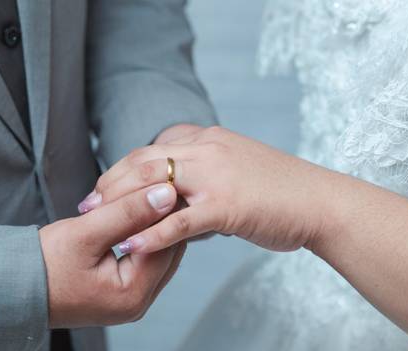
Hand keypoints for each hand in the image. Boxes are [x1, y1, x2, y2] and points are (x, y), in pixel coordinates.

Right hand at [39, 183, 185, 327]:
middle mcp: (138, 303)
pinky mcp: (121, 294)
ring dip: (153, 227)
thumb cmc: (42, 265)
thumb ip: (128, 212)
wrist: (10, 289)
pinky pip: (144, 261)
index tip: (165, 180)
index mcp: (133, 293)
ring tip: (144, 197)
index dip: (169, 209)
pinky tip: (134, 218)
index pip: (168, 242)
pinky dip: (142, 238)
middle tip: (158, 186)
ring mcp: (130, 301)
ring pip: (158, 254)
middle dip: (164, 218)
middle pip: (168, 250)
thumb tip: (167, 194)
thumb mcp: (86, 232)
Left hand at [90, 127, 332, 252]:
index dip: (123, 167)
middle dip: (111, 183)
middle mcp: (208, 150)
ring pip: (154, 184)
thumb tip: (179, 195)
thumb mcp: (237, 168)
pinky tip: (132, 246)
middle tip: (87, 204)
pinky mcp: (226, 205)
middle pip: (144, 160)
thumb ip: (206, 174)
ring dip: (121, 204)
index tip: (104, 186)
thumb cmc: (280, 191)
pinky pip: (179, 221)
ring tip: (97, 222)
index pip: (153, 147)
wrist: (319, 201)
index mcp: (209, 138)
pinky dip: (152, 233)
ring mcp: (216, 176)